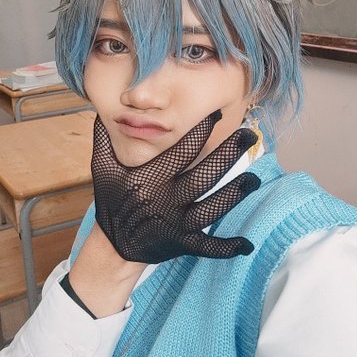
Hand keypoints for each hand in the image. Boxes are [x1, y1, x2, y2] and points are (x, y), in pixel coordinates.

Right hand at [91, 110, 260, 262]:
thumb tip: (105, 108)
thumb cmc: (113, 200)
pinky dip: (227, 248)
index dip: (200, 131)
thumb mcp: (102, 168)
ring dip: (233, 195)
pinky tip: (246, 245)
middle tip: (248, 136)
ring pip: (210, 209)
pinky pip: (207, 248)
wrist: (113, 244)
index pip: (180, 151)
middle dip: (227, 156)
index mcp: (149, 179)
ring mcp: (175, 224)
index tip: (217, 113)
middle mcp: (164, 201)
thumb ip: (105, 138)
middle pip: (202, 177)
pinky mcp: (182, 244)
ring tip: (254, 178)